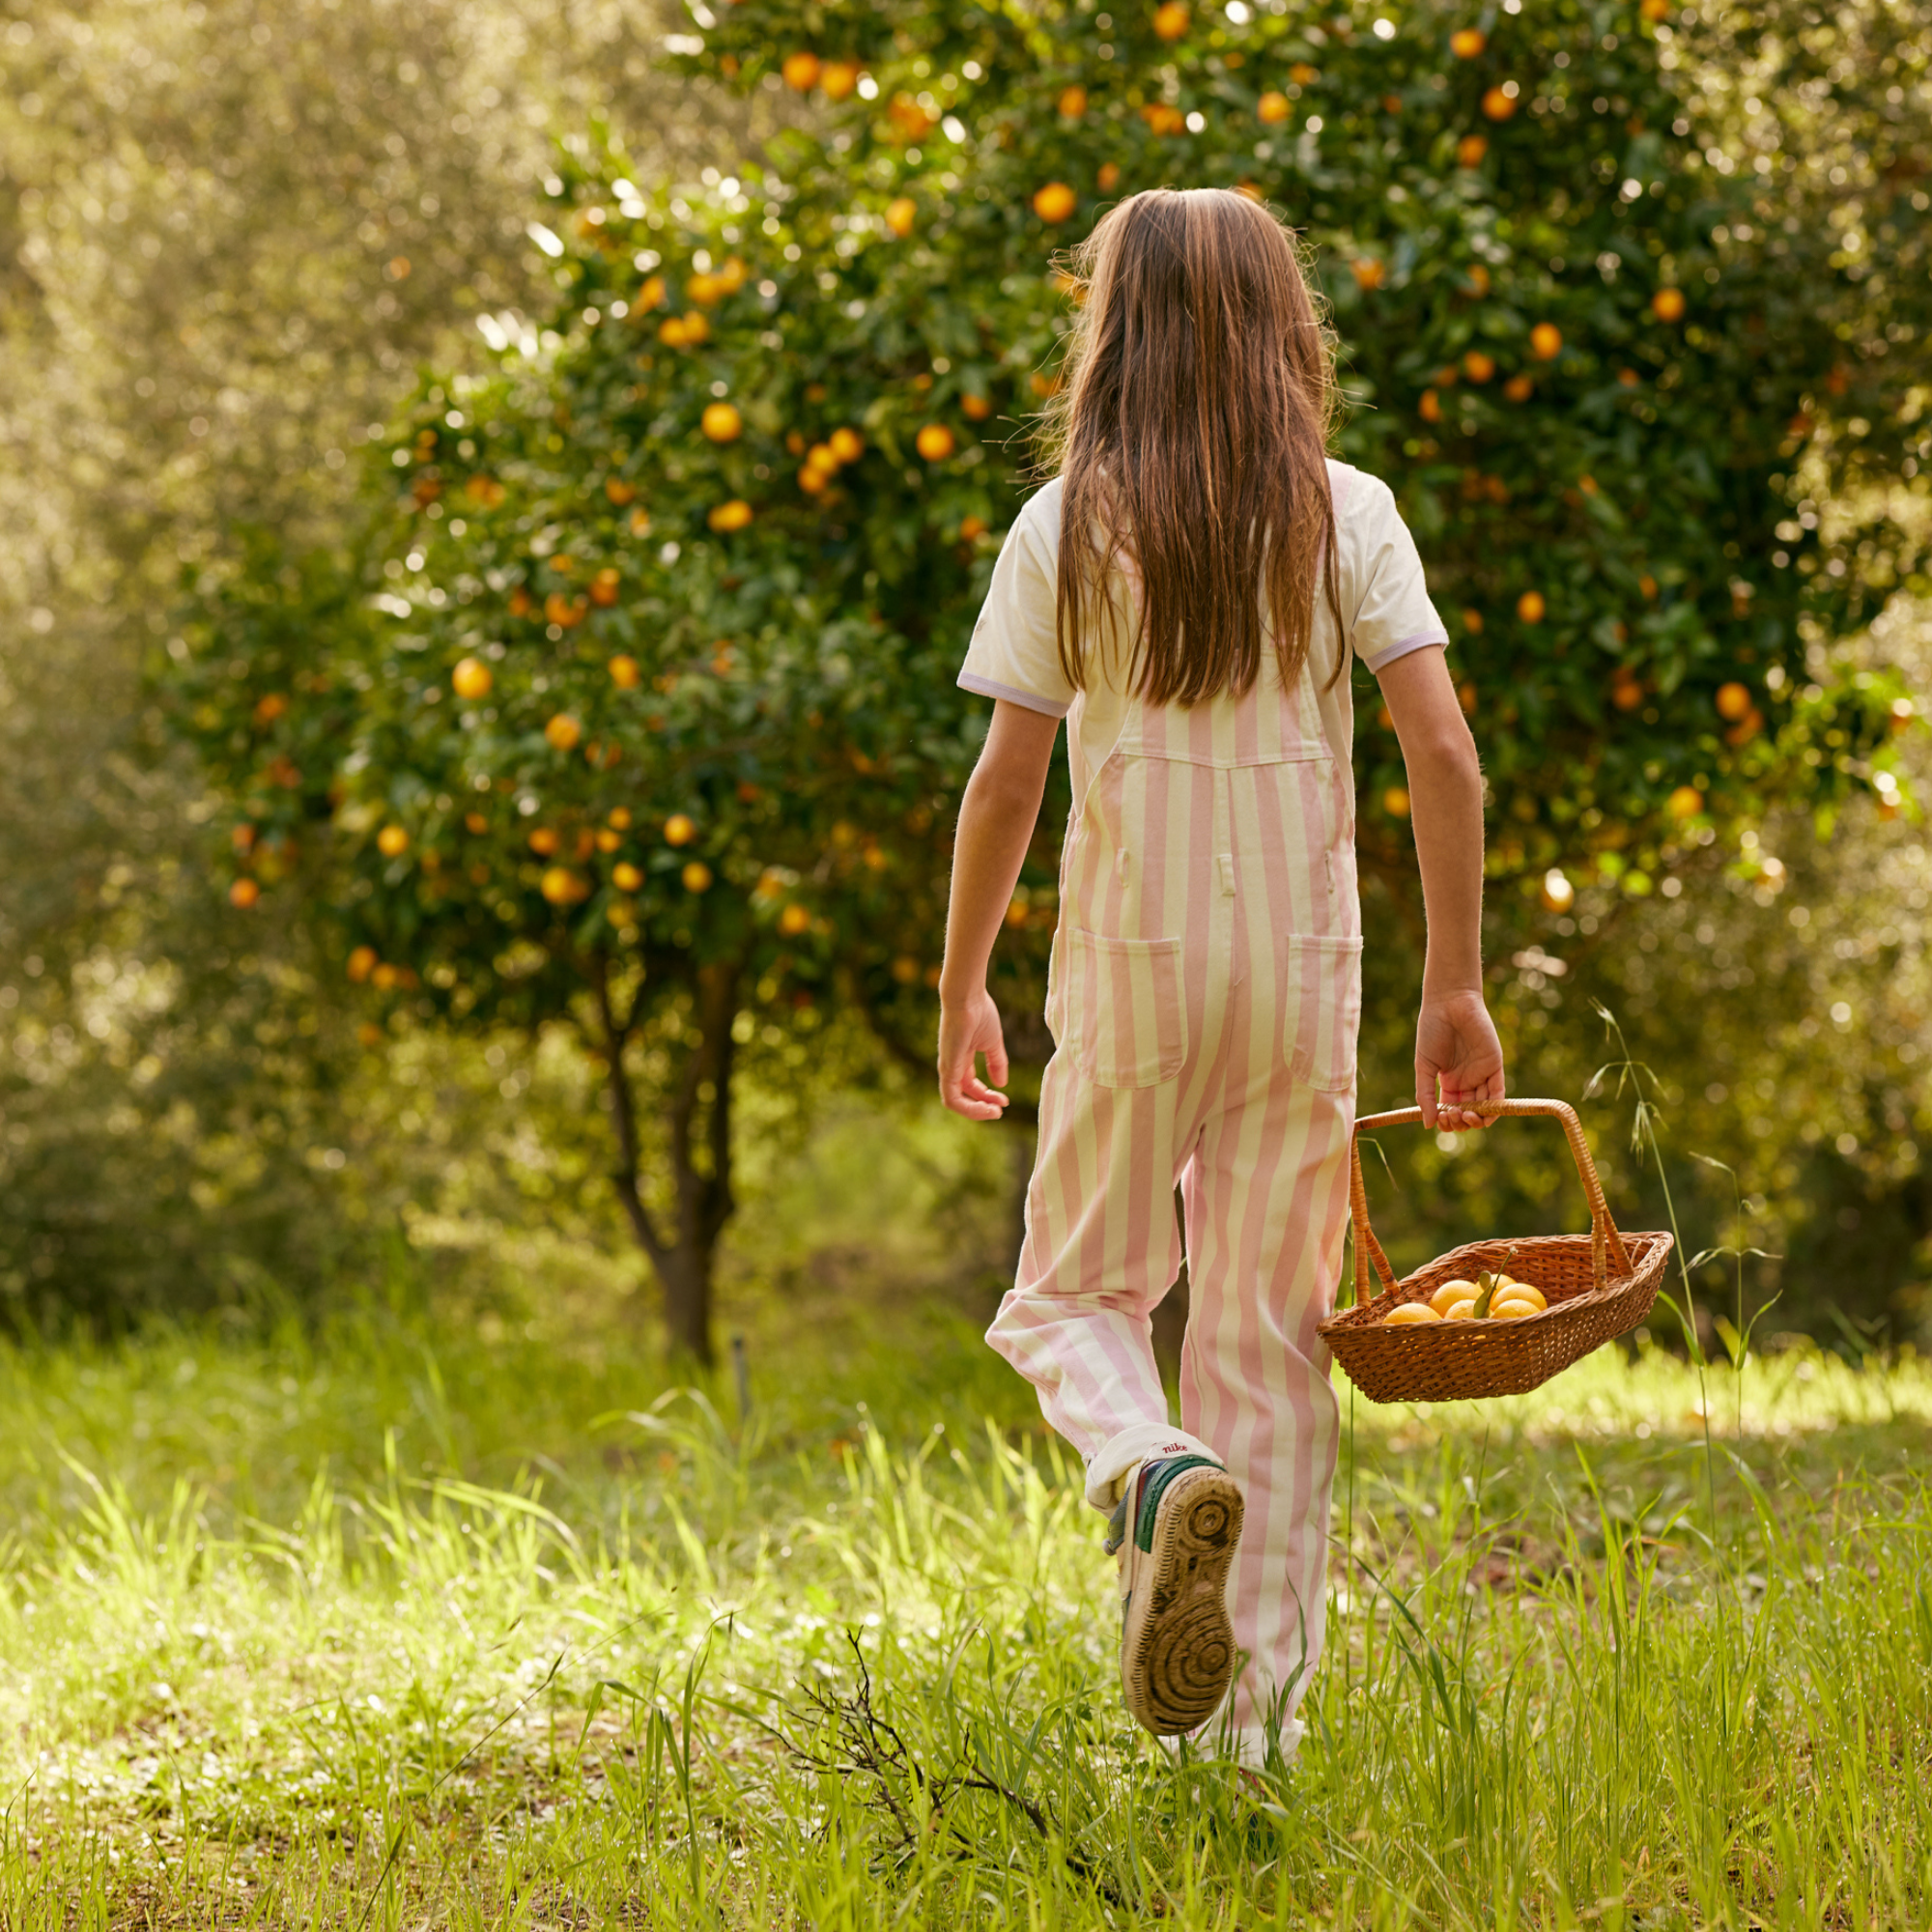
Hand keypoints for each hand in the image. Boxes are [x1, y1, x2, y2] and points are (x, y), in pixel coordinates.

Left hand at [938, 987, 1010, 1119]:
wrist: (967, 997)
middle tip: (1000, 1111)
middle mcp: (952, 1066)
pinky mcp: (947, 1069)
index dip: (987, 1097)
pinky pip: (952, 1098)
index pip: (971, 1086)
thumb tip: (1001, 1084)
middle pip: (963, 1096)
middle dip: (982, 1107)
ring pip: (955, 1102)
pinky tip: (986, 1107)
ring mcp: (947, 1068)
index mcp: (962, 1059)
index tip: (1005, 1100)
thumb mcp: (992, 1043)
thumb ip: (997, 1063)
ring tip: (994, 1113)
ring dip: (975, 1112)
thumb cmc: (979, 1013)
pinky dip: (968, 1107)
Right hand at [1415, 989, 1504, 1130]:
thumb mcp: (1424, 1066)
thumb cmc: (1431, 1031)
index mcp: (1448, 1082)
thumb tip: (1427, 1125)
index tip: (1440, 1119)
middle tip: (1451, 1115)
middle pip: (1468, 1113)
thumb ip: (1425, 1095)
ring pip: (1484, 1108)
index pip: (1450, 1110)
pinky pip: (1498, 1094)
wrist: (1449, 1005)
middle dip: (1460, 1122)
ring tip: (1464, 1115)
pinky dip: (1492, 1108)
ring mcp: (1482, 1075)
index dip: (1447, 1121)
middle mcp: (1467, 1081)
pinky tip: (1481, 1113)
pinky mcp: (1495, 1067)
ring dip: (1476, 1119)